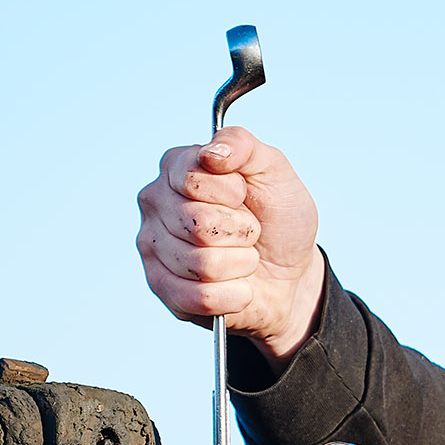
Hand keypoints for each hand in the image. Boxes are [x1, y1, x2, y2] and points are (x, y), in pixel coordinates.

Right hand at [136, 125, 325, 356]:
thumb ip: (243, 146)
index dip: (233, 192)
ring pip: (202, 264)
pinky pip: (199, 298)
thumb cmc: (278, 217)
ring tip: (244, 257)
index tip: (245, 194)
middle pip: (197, 224)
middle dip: (242, 231)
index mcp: (176, 167)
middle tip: (249, 231)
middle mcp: (155, 203)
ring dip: (241, 264)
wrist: (291, 270)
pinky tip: (240, 287)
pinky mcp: (163, 288)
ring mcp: (153, 247)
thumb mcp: (274, 171)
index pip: (193, 179)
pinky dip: (235, 295)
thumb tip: (210, 153)